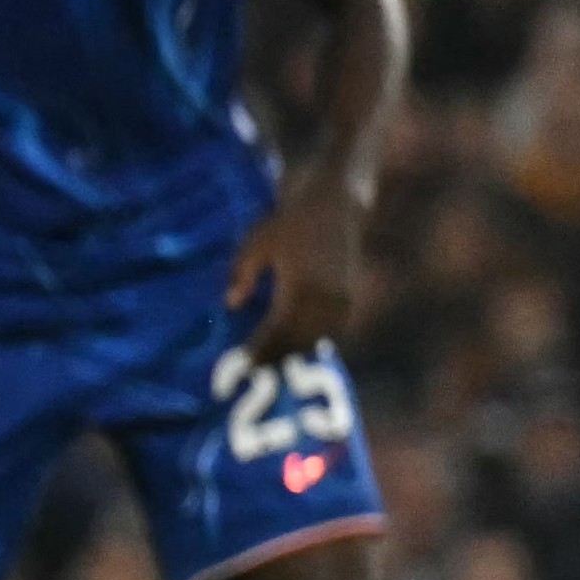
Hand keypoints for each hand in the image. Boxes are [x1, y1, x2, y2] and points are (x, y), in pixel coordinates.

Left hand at [226, 168, 364, 363]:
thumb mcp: (257, 243)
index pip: (277, 332)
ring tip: (268, 365)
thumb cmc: (290, 222)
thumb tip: (230, 304)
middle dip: (274, 359)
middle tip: (251, 374)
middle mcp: (326, 299)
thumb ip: (241, 274)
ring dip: (293, 353)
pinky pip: (330, 331)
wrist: (335, 205)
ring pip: (315, 340)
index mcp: (302, 287)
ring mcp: (341, 301)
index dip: (259, 352)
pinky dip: (311, 341)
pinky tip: (293, 348)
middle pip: (297, 342)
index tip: (241, 367)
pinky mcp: (349, 299)